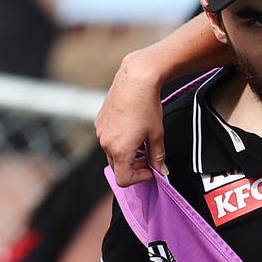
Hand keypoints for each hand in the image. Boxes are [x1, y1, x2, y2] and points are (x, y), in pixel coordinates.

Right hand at [96, 54, 167, 185]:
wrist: (134, 82)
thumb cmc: (146, 107)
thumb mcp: (157, 135)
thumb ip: (158, 157)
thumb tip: (162, 171)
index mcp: (120, 150)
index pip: (124, 179)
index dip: (140, 178)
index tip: (152, 169)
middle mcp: (105, 143)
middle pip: (118, 167)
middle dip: (135, 166)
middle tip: (149, 155)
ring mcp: (100, 133)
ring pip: (113, 154)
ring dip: (127, 154)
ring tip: (142, 141)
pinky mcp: (99, 123)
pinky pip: (108, 140)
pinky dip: (120, 142)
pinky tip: (133, 130)